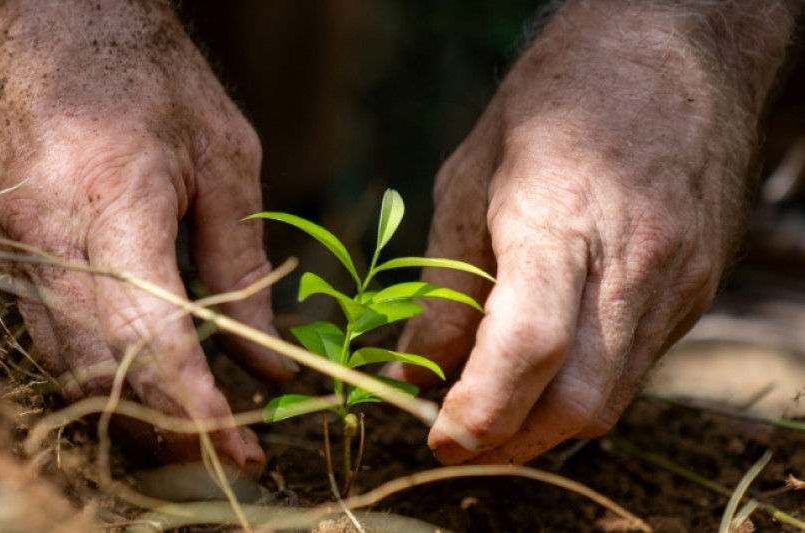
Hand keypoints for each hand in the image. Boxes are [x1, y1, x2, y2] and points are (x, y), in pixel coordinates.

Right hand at [0, 0, 295, 474]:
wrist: (46, 23)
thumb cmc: (148, 75)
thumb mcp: (226, 159)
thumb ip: (245, 268)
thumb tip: (272, 366)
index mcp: (110, 206)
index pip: (152, 343)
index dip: (199, 411)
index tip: (245, 450)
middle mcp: (46, 242)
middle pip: (104, 375)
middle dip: (170, 430)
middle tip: (229, 452)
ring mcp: (13, 251)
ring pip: (69, 371)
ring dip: (133, 414)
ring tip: (197, 431)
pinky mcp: (4, 254)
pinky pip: (48, 342)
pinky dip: (100, 377)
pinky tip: (145, 385)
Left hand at [388, 0, 796, 463]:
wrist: (668, 51)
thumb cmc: (552, 105)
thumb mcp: (468, 181)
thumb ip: (444, 286)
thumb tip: (415, 372)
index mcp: (560, 220)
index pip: (528, 346)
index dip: (479, 411)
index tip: (437, 437)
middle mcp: (633, 262)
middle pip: (577, 401)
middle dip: (511, 440)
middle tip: (457, 437)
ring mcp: (676, 281)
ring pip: (612, 398)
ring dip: (545, 423)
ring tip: (495, 409)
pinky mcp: (697, 290)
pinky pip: (636, 367)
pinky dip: (583, 386)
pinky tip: (548, 367)